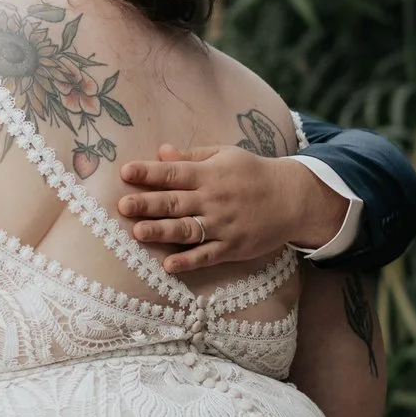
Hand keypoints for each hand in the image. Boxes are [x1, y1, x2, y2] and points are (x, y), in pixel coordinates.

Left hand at [116, 144, 350, 274]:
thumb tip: (160, 151)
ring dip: (162, 231)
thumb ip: (192, 156)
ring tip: (137, 233)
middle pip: (175, 202)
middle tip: (123, 205)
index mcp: (210, 174)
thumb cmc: (253, 174)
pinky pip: (207, 256)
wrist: (293, 198)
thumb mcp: (225, 155)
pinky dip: (188, 261)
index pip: (174, 172)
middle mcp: (214, 199)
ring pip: (187, 229)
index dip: (149, 172)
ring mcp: (223, 225)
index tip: (125, 172)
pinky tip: (168, 265)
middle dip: (147, 203)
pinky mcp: (232, 247)